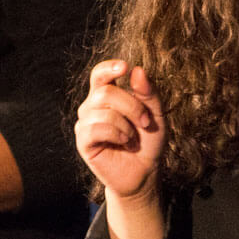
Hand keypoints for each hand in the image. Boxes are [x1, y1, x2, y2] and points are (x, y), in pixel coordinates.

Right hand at [76, 59, 165, 203]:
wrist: (144, 171)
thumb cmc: (148, 140)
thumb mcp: (155, 113)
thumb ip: (148, 92)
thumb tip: (137, 70)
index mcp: (107, 95)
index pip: (100, 74)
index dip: (109, 68)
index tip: (124, 67)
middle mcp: (92, 106)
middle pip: (105, 92)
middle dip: (132, 106)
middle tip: (145, 122)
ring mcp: (85, 124)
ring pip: (103, 110)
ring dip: (126, 124)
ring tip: (133, 138)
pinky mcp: (83, 142)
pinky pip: (96, 128)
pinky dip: (117, 134)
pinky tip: (124, 142)